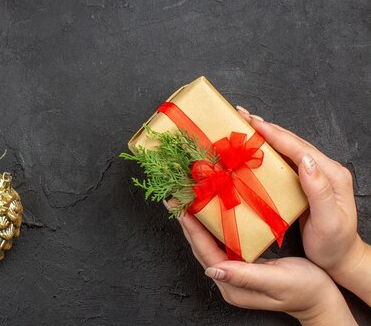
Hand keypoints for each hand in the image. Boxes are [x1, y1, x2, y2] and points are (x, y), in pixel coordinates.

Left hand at [177, 210, 356, 324]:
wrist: (322, 300)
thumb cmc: (305, 290)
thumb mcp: (276, 281)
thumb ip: (245, 276)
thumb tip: (214, 270)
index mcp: (232, 286)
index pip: (205, 251)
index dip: (191, 228)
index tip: (179, 207)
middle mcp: (227, 280)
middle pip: (200, 246)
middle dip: (187, 222)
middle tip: (175, 197)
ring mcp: (233, 273)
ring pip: (208, 243)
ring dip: (196, 222)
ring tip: (186, 200)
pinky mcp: (241, 265)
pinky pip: (220, 242)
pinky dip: (211, 225)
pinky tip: (209, 212)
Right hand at [236, 107, 370, 304]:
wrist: (340, 259)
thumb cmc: (334, 244)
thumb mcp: (328, 221)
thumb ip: (318, 190)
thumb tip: (307, 161)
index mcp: (331, 175)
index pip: (300, 148)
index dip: (275, 134)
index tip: (254, 123)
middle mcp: (324, 169)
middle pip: (292, 142)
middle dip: (266, 127)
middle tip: (242, 115)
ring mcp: (314, 174)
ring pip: (287, 148)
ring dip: (266, 135)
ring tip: (245, 124)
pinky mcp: (304, 182)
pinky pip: (284, 161)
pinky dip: (267, 150)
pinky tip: (254, 146)